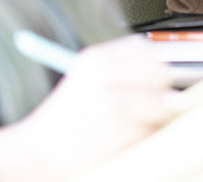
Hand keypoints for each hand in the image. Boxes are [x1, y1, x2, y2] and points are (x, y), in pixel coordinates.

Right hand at [0, 35, 180, 179]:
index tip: (149, 80)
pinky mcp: (120, 129)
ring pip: (162, 103)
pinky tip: (127, 141)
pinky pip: (152, 130)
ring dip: (156, 118)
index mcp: (94, 58)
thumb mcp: (84, 81)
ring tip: (136, 126)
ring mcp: (113, 101)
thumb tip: (166, 75)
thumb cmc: (63, 121)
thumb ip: (121, 72)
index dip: (151, 65)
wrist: (35, 155)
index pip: (144, 49)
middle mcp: (104, 75)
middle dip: (161, 91)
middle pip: (159, 72)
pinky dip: (146, 137)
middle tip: (151, 107)